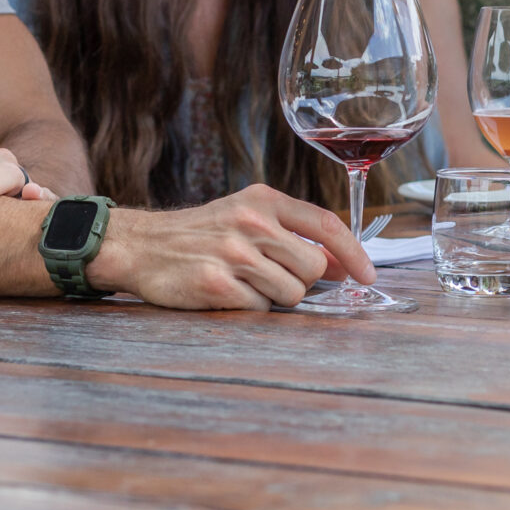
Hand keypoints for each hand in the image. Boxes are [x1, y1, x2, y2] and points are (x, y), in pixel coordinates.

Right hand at [87, 184, 376, 309]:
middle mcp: (251, 222)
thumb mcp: (249, 216)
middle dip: (302, 282)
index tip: (367, 276)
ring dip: (275, 297)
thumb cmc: (204, 233)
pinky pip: (259, 310)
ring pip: (290, 294)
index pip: (327, 225)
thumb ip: (294, 234)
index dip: (354, 254)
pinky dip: (249, 308)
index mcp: (265, 200)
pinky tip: (227, 293)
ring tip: (246, 283)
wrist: (142, 245)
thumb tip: (342, 265)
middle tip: (273, 277)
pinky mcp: (214, 284)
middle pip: (313, 268)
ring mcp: (233, 253)